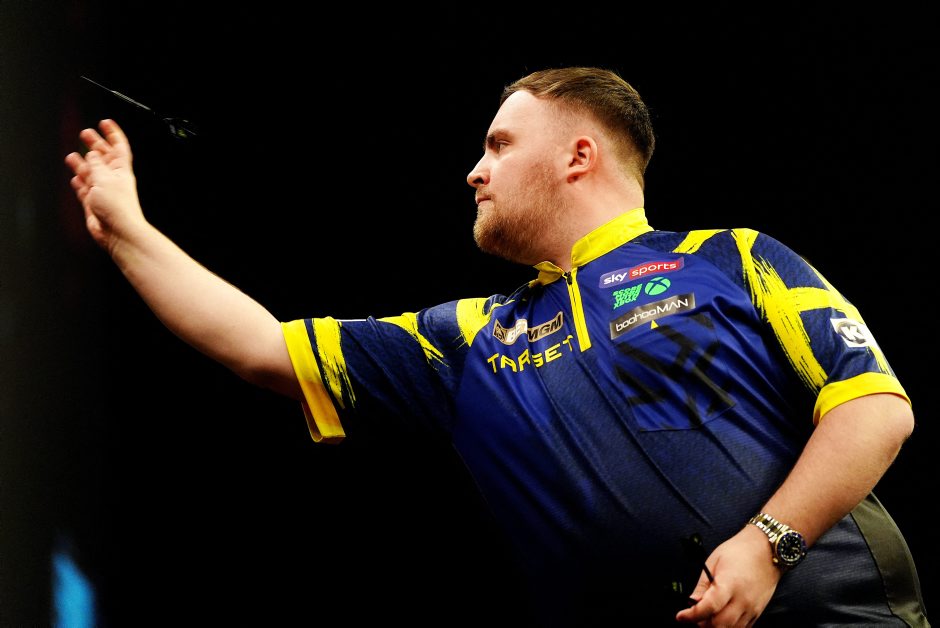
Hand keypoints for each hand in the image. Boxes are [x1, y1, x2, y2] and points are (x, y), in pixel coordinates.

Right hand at [64, 119, 144, 252]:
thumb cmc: (118, 207)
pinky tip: (75, 178)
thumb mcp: (104, 178)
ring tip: (73, 155)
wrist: (117, 232)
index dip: (113, 133)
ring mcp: (103, 191)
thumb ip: (96, 165)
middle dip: (95, 144)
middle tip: (85, 134)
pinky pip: (85, 190)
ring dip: (83, 164)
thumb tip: (92, 154)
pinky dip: (80, 183)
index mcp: (121, 170)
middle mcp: (113, 179)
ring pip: (92, 173)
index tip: (105, 123)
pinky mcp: (94, 203)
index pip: (118, 146)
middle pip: (103, 157)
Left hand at [675, 525, 781, 626]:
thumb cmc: (738, 551)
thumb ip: (703, 585)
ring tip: (706, 618)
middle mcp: (743, 600)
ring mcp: (752, 608)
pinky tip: (721, 619)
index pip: (709, 607)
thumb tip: (691, 602)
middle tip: (693, 617)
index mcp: (729, 584)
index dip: (692, 615)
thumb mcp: (714, 561)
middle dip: (702, 625)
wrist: (766, 550)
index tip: (681, 616)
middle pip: (720, 624)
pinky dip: (729, 627)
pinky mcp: (758, 612)